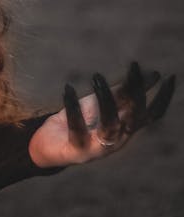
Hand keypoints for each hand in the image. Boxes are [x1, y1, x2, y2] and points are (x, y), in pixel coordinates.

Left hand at [28, 62, 175, 167]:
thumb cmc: (80, 122)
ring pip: (111, 124)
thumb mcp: (103, 103)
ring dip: (106, 99)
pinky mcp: (77, 149)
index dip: (163, 98)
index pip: (152, 115)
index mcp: (126, 128)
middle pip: (135, 117)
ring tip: (97, 77)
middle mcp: (117, 139)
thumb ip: (124, 92)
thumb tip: (152, 75)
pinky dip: (73, 107)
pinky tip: (68, 89)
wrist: (49, 146)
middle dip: (137, 92)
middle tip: (134, 67)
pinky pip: (77, 128)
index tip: (168, 77)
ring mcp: (99, 147)